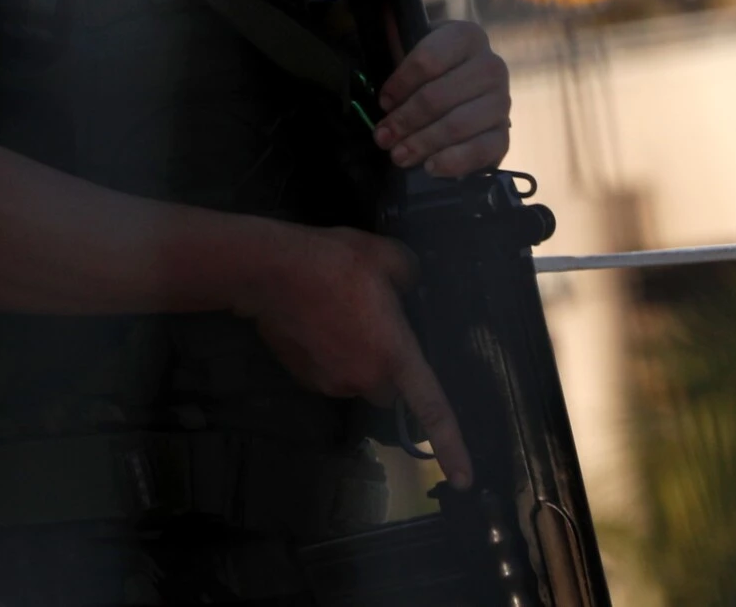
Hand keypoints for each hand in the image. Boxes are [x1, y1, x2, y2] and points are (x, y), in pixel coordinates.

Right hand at [234, 223, 473, 487]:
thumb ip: (408, 275)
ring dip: (355, 358)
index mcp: (395, 355)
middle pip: (389, 389)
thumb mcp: (384, 255)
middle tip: (376, 327)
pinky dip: (328, 356)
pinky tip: (316, 322)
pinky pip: (328, 374)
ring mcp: (332, 382)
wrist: (271, 272)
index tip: (463, 479)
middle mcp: (366, 378)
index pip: (431, 409)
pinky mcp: (304, 378)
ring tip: (339, 315)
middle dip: (388, 369)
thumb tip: (409, 284)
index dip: (452, 446)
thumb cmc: (333, 262)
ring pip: (356, 379)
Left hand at [373, 19, 509, 176]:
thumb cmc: (432, 71)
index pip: (429, 59)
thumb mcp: (413, 49)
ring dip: (423, 143)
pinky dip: (453, 161)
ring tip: (399, 154)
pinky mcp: (505, 132)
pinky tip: (432, 166)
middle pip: (440, 96)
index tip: (383, 101)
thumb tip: (381, 12)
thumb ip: (397, 39)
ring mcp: (501, 101)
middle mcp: (490, 65)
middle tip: (383, 137)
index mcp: (466, 36)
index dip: (401, 83)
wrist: (465, 94)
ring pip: (458, 124)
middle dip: (405, 120)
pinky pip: (482, 149)